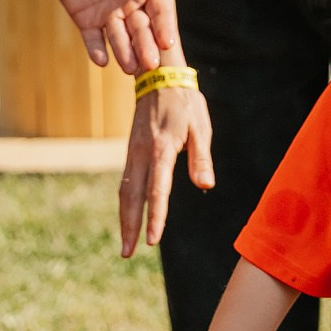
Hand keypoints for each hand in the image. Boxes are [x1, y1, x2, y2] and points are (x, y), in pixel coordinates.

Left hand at [26, 0, 199, 69]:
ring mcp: (108, 12)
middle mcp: (131, 2)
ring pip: (120, 38)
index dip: (164, 26)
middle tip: (150, 64)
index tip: (168, 41)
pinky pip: (92, 37)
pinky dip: (96, 49)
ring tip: (130, 67)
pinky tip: (101, 59)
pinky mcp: (84, 17)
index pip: (160, 11)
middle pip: (142, 30)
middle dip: (147, 47)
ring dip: (126, 53)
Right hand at [119, 79, 213, 255]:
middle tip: (128, 253)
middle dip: (129, 226)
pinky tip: (129, 216)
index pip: (157, 190)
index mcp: (161, 149)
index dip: (155, 217)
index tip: (153, 240)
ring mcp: (132, 152)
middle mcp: (141, 153)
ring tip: (126, 243)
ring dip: (124, 218)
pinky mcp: (131, 151)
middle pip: (131, 196)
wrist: (158, 77)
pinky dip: (126, 202)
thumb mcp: (200, 127)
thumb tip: (205, 185)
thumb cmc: (185, 103)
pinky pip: (126, 181)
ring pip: (125, 190)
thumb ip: (201, 157)